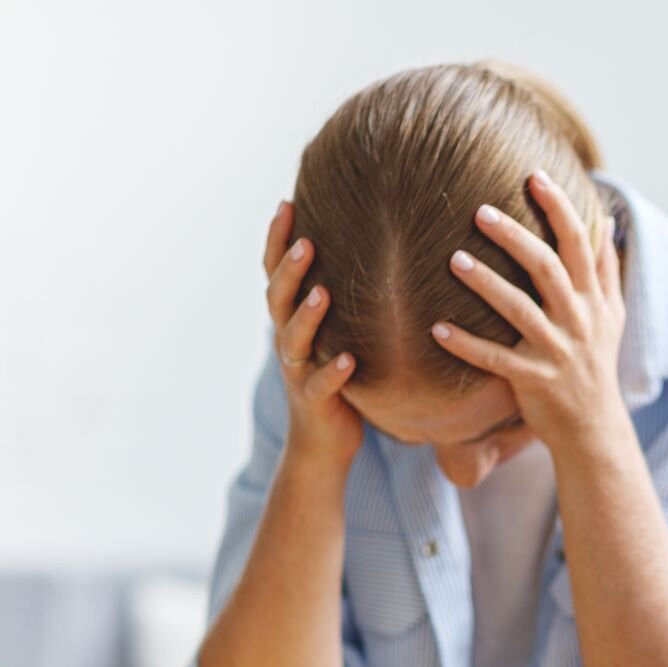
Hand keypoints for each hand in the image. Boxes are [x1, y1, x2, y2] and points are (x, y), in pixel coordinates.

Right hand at [263, 201, 360, 466]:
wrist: (324, 443)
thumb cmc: (337, 378)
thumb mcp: (334, 333)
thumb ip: (341, 297)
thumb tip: (371, 247)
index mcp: (291, 320)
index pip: (275, 274)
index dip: (276, 240)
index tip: (286, 202)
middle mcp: (288, 341)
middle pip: (279, 299)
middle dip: (288, 269)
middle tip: (304, 240)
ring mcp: (298, 372)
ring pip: (294, 339)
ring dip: (307, 315)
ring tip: (322, 292)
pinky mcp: (316, 403)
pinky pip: (321, 386)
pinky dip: (333, 372)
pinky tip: (348, 360)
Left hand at [432, 171, 625, 452]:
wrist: (594, 428)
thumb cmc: (595, 364)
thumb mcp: (612, 316)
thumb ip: (605, 269)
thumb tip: (604, 221)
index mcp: (594, 300)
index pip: (580, 244)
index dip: (559, 208)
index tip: (534, 176)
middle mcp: (578, 320)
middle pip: (548, 268)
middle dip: (515, 237)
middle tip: (480, 210)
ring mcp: (556, 351)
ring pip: (520, 310)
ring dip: (486, 283)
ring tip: (453, 259)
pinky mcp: (534, 380)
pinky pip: (495, 359)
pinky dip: (466, 344)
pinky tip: (436, 329)